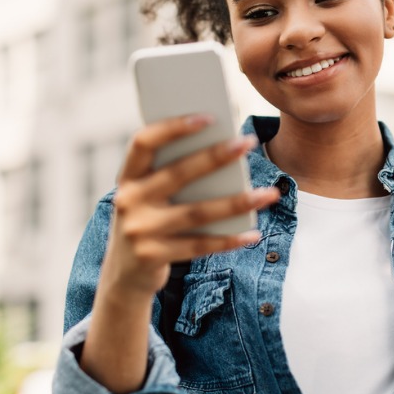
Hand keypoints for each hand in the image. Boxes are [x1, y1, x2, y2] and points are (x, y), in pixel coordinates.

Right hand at [101, 114, 279, 299]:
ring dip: (237, 202)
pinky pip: (199, 245)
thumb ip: (173, 176)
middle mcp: (128, 201)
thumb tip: (225, 153)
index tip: (208, 117)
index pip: (143, 142)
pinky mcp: (152, 257)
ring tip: (269, 194)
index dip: (172, 127)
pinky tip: (252, 234)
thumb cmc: (150, 222)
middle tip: (248, 142)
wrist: (124, 276)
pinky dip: (228, 240)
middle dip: (216, 156)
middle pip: (178, 174)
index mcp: (127, 177)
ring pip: (196, 212)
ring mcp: (138, 230)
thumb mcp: (150, 197)